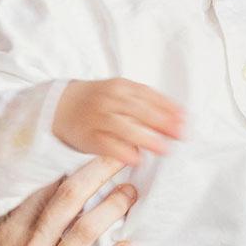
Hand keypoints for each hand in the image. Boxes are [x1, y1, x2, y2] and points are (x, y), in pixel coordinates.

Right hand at [0, 158, 139, 245]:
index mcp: (6, 238)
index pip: (43, 194)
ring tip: (130, 192)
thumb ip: (1, 238)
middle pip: (69, 200)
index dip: (69, 173)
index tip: (88, 160)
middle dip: (98, 173)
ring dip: (113, 207)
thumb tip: (15, 216)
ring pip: (86, 231)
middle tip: (119, 157)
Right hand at [54, 78, 183, 166]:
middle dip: (162, 123)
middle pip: (140, 111)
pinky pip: (107, 145)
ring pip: (124, 128)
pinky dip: (122, 152)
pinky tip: (136, 159)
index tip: (186, 119)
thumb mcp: (120, 93)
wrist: (60, 106)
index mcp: (121, 87)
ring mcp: (98, 118)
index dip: (169, 108)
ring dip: (146, 139)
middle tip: (181, 135)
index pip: (149, 96)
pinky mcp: (88, 137)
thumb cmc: (98, 101)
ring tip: (164, 149)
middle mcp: (109, 100)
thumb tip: (179, 117)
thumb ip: (146, 103)